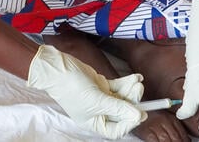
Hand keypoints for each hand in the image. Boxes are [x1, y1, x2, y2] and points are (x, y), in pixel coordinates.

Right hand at [27, 43, 144, 138]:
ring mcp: (100, 98)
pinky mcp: (101, 85)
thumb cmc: (71, 88)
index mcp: (94, 122)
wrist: (58, 68)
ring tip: (137, 82)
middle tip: (139, 91)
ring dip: (130, 90)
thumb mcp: (97, 100)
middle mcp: (98, 112)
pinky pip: (118, 86)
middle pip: (121, 112)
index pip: (116, 130)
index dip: (129, 123)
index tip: (140, 113)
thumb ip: (118, 108)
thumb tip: (137, 116)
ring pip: (121, 97)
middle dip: (132, 102)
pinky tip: (135, 77)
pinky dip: (127, 82)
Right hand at [135, 110, 190, 141]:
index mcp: (170, 117)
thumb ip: (172, 125)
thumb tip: (183, 137)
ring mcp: (156, 126)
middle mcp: (164, 121)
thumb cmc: (149, 112)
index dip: (185, 141)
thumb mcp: (163, 116)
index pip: (182, 133)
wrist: (134, 105)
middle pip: (176, 138)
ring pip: (167, 141)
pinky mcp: (146, 132)